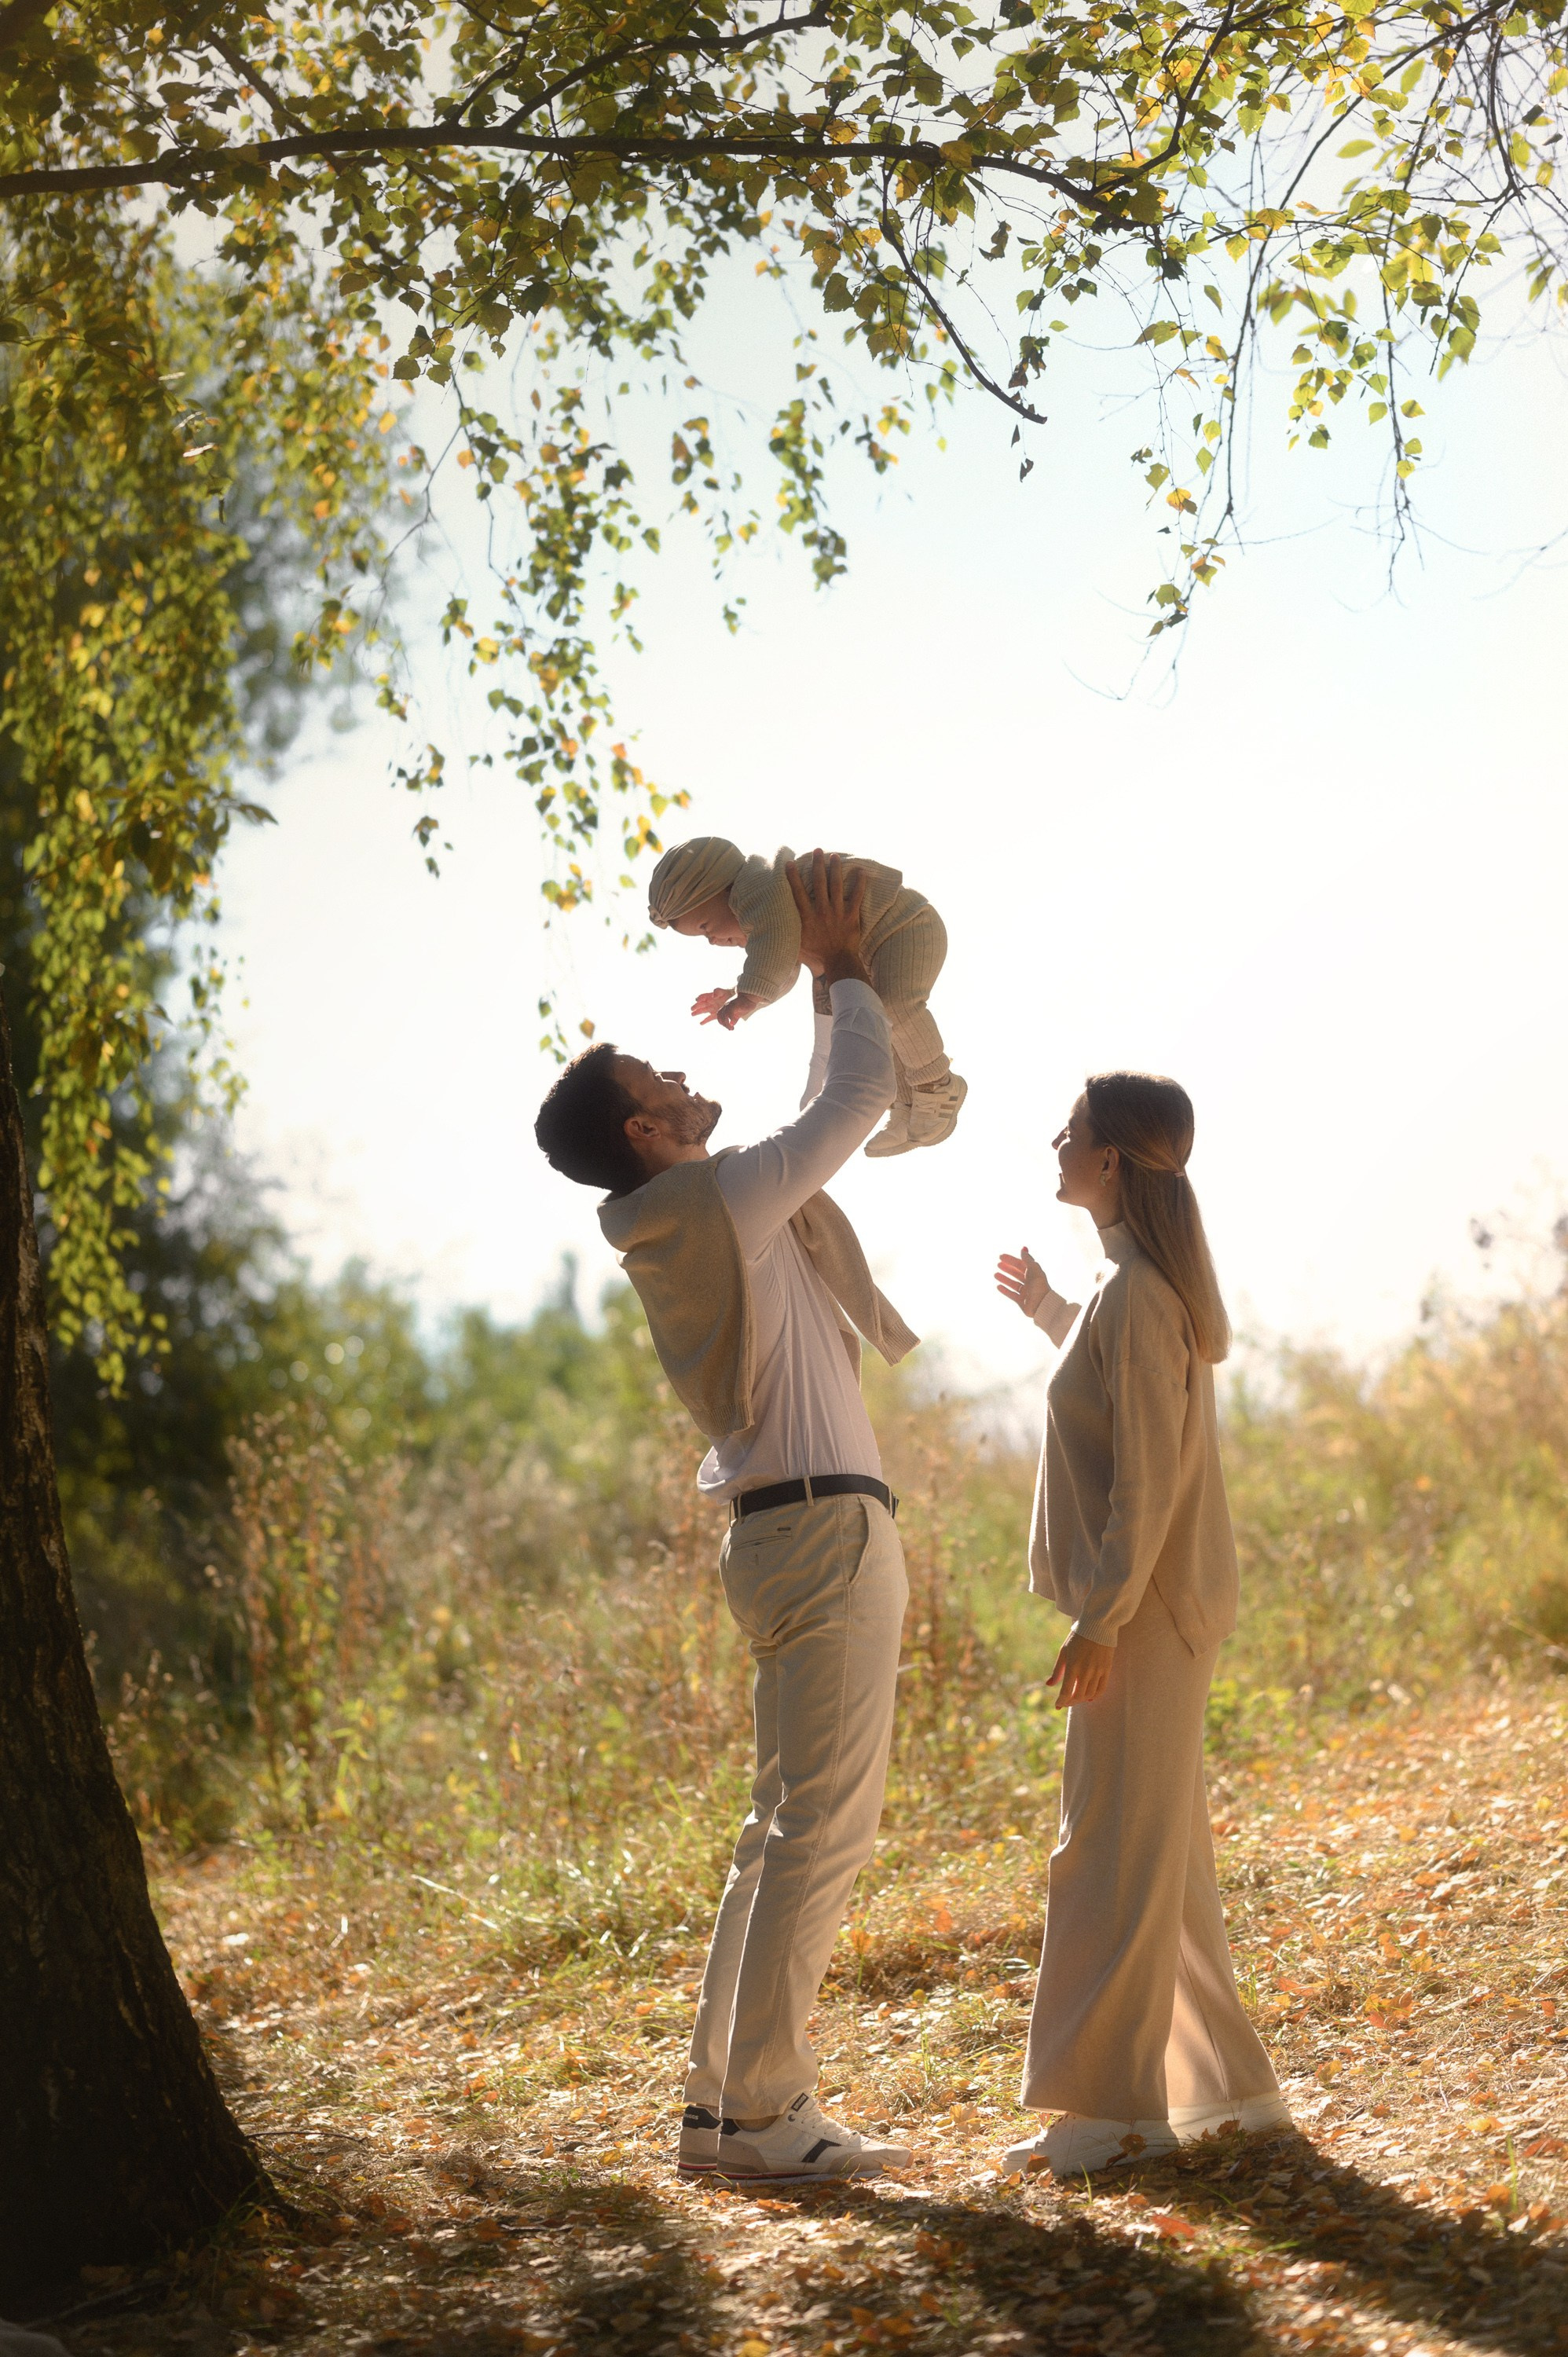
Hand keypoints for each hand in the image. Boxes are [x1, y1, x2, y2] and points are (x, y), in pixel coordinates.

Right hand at [691, 987, 735, 1024]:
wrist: (735, 1000)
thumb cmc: (728, 994)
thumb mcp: (723, 991)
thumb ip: (717, 991)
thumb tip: (713, 995)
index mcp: (710, 996)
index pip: (703, 997)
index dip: (700, 998)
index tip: (697, 1000)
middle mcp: (710, 1002)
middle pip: (701, 1004)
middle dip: (696, 1007)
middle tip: (692, 1009)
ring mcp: (712, 1009)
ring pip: (703, 1011)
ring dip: (698, 1012)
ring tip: (692, 1014)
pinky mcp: (716, 1014)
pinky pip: (709, 1018)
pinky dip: (705, 1021)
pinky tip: (701, 1023)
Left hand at [715, 990, 763, 1029]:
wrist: (750, 996)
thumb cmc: (745, 1004)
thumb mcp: (739, 1013)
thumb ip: (735, 1018)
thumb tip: (732, 1024)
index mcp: (726, 1007)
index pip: (719, 1015)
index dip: (721, 1022)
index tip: (727, 1027)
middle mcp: (726, 1006)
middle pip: (720, 1016)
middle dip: (723, 1024)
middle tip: (730, 1029)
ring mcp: (730, 1005)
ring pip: (724, 1015)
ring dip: (726, 1023)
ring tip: (731, 1028)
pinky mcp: (734, 1005)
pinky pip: (730, 1012)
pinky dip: (730, 1019)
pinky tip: (733, 1023)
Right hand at [784, 849, 869, 989]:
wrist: (838, 962)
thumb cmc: (816, 955)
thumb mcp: (797, 944)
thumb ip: (789, 932)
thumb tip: (773, 928)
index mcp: (807, 916)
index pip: (798, 892)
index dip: (793, 876)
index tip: (790, 863)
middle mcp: (822, 910)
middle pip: (819, 882)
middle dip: (817, 864)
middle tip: (817, 850)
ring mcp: (837, 912)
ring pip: (836, 885)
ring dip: (834, 868)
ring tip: (834, 856)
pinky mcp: (851, 915)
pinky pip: (856, 896)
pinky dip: (859, 883)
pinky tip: (861, 871)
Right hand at [995, 1246, 1050, 1319]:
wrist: (1042, 1305)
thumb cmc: (1039, 1286)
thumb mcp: (1034, 1269)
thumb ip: (1027, 1259)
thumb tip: (1023, 1248)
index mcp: (1033, 1274)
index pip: (1021, 1264)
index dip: (1011, 1260)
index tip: (1001, 1256)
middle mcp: (1029, 1282)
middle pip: (1016, 1273)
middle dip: (1008, 1268)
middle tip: (998, 1264)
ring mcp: (1025, 1292)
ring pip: (1013, 1283)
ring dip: (1004, 1278)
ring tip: (995, 1274)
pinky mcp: (1021, 1301)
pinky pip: (1011, 1294)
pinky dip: (1005, 1290)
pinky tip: (998, 1286)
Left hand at [1046, 1630, 1115, 1710]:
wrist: (1098, 1626)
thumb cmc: (1077, 1637)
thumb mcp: (1064, 1651)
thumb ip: (1057, 1670)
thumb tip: (1049, 1685)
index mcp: (1072, 1665)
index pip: (1066, 1691)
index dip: (1061, 1701)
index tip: (1057, 1705)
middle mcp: (1086, 1671)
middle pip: (1078, 1696)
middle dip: (1070, 1702)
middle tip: (1066, 1702)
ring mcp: (1098, 1671)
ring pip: (1089, 1694)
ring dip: (1081, 1700)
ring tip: (1076, 1699)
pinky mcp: (1107, 1670)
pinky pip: (1101, 1689)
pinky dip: (1094, 1696)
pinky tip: (1089, 1697)